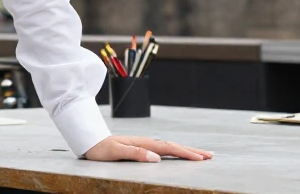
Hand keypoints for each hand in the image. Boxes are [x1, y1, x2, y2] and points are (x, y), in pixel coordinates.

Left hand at [83, 136, 212, 161]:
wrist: (89, 140)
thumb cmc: (100, 149)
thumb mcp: (115, 152)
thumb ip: (134, 154)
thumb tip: (156, 157)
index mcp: (143, 143)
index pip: (168, 149)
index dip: (185, 153)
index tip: (200, 158)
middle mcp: (145, 142)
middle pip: (173, 146)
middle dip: (192, 151)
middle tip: (210, 156)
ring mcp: (144, 144)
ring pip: (170, 147)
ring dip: (186, 150)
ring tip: (200, 154)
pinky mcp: (141, 147)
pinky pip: (163, 149)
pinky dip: (175, 151)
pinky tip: (179, 153)